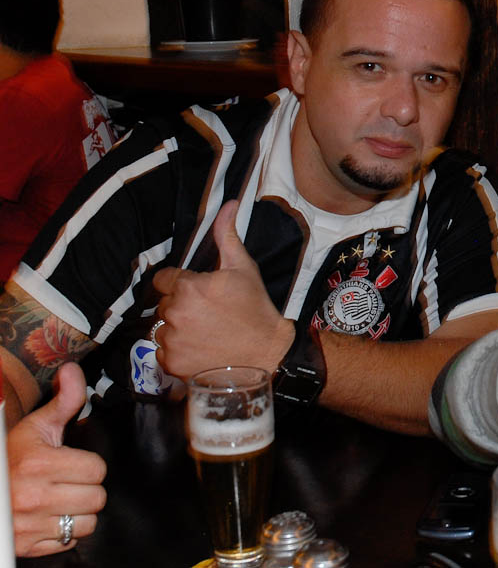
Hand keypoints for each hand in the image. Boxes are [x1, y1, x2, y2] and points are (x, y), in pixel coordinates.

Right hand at [8, 363, 105, 556]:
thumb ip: (63, 401)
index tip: (71, 463)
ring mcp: (29, 526)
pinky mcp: (27, 547)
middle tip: (68, 482)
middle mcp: (33, 497)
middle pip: (96, 498)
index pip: (97, 470)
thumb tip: (73, 369)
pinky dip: (64, 532)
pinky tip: (50, 517)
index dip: (88, 465)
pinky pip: (68, 542)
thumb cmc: (10, 459)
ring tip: (61, 499)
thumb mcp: (35, 428)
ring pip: (87, 523)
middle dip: (87, 488)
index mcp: (38, 464)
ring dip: (79, 512)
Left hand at [152, 200, 293, 378]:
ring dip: (177, 329)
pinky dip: (177, 351)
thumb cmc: (255, 309)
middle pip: (163, 304)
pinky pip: (162, 351)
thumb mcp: (244, 268)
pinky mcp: (171, 363)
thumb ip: (227, 236)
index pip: (164, 279)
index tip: (199, 293)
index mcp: (188, 287)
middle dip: (180, 306)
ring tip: (204, 333)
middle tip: (207, 314)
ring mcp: (171, 340)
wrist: (265, 354)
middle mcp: (174, 313)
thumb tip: (229, 204)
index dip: (181, 284)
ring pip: (161, 328)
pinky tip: (200, 349)